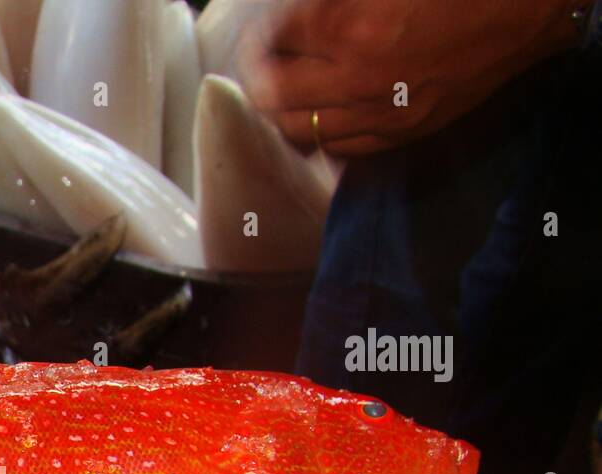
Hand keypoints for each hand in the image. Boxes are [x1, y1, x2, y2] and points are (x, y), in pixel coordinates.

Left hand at [240, 0, 580, 154]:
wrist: (524, 12)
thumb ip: (331, 5)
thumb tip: (294, 20)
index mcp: (348, 28)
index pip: (275, 41)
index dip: (262, 36)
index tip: (263, 32)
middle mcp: (356, 78)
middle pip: (274, 95)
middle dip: (261, 77)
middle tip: (263, 65)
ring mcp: (378, 113)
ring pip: (300, 130)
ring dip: (284, 111)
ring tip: (284, 94)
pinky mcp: (401, 132)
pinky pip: (341, 148)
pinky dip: (323, 134)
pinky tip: (323, 115)